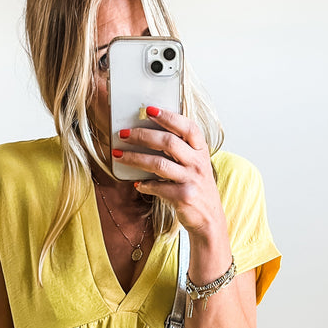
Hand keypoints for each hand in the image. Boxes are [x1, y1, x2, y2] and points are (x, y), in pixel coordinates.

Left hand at [115, 107, 226, 236]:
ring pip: (158, 164)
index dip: (168, 116)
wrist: (209, 218)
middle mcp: (198, 163)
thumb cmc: (197, 187)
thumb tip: (149, 135)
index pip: (187, 127)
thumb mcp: (196, 165)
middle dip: (142, 135)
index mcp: (201, 150)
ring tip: (118, 155)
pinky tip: (137, 184)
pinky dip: (145, 185)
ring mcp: (191, 180)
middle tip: (123, 134)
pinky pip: (158, 187)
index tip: (149, 110)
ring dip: (135, 158)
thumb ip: (181, 150)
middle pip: (168, 142)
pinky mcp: (184, 197)